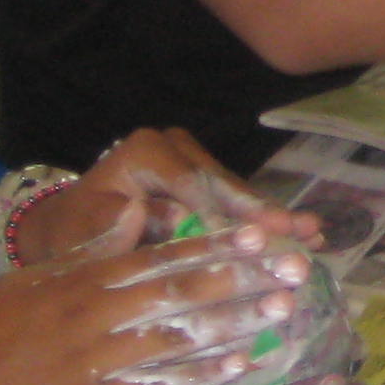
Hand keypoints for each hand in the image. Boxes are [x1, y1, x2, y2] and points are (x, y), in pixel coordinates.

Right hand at [0, 227, 314, 384]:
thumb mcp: (38, 276)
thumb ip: (92, 248)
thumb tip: (135, 210)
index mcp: (83, 280)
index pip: (162, 256)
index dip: (216, 246)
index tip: (261, 236)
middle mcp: (94, 316)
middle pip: (180, 293)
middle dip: (242, 281)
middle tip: (294, 271)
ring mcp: (93, 362)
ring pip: (177, 339)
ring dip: (233, 325)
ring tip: (280, 313)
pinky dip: (198, 377)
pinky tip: (238, 366)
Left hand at [11, 129, 318, 269]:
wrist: (69, 232)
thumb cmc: (76, 237)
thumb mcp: (86, 235)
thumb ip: (121, 226)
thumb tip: (161, 214)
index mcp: (145, 152)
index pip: (195, 182)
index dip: (231, 211)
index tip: (262, 233)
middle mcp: (175, 147)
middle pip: (225, 186)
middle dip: (264, 215)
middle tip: (301, 232)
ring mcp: (194, 162)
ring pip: (238, 195)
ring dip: (275, 220)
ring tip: (314, 236)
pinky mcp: (206, 181)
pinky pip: (237, 205)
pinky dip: (265, 225)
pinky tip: (303, 236)